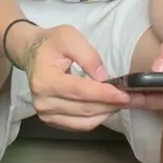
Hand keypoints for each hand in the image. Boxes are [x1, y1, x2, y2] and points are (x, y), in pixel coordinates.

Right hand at [9, 23, 130, 131]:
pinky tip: (106, 108)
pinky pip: (78, 126)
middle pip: (84, 109)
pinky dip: (96, 119)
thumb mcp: (69, 36)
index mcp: (45, 80)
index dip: (104, 94)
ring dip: (105, 114)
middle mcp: (43, 101)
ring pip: (84, 121)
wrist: (31, 52)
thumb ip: (88, 55)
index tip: (124, 94)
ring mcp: (45, 114)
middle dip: (110, 105)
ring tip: (121, 103)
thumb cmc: (51, 43)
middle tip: (131, 99)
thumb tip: (103, 77)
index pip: (80, 91)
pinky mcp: (50, 120)